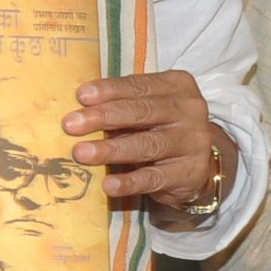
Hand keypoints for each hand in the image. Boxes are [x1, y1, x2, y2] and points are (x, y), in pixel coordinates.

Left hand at [64, 70, 219, 215]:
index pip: (139, 85)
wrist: (199, 163)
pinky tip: (109, 184)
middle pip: (142, 112)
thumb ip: (121, 105)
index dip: (109, 90)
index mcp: (177, 85)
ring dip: (111, 149)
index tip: (81, 96)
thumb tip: (78, 110)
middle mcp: (190, 110)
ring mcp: (193, 142)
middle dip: (103, 117)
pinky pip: (155, 178)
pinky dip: (130, 182)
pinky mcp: (190, 173)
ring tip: (82, 153)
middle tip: (71, 125)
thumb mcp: (146, 109)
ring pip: (147, 144)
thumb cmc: (160, 128)